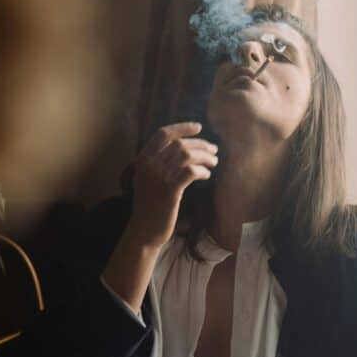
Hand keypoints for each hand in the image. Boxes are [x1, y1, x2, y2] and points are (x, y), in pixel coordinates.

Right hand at [130, 122, 217, 247]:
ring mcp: (159, 177)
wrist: (144, 229)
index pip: (163, 134)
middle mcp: (149, 164)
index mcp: (142, 159)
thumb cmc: (150, 205)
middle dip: (200, 144)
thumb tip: (184, 147)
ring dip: (204, 156)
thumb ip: (159, 162)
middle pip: (179, 144)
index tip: (198, 126)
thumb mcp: (148, 178)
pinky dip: (202, 171)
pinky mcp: (170, 190)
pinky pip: (191, 172)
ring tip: (214, 162)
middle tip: (213, 150)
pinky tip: (207, 175)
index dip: (182, 128)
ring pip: (187, 155)